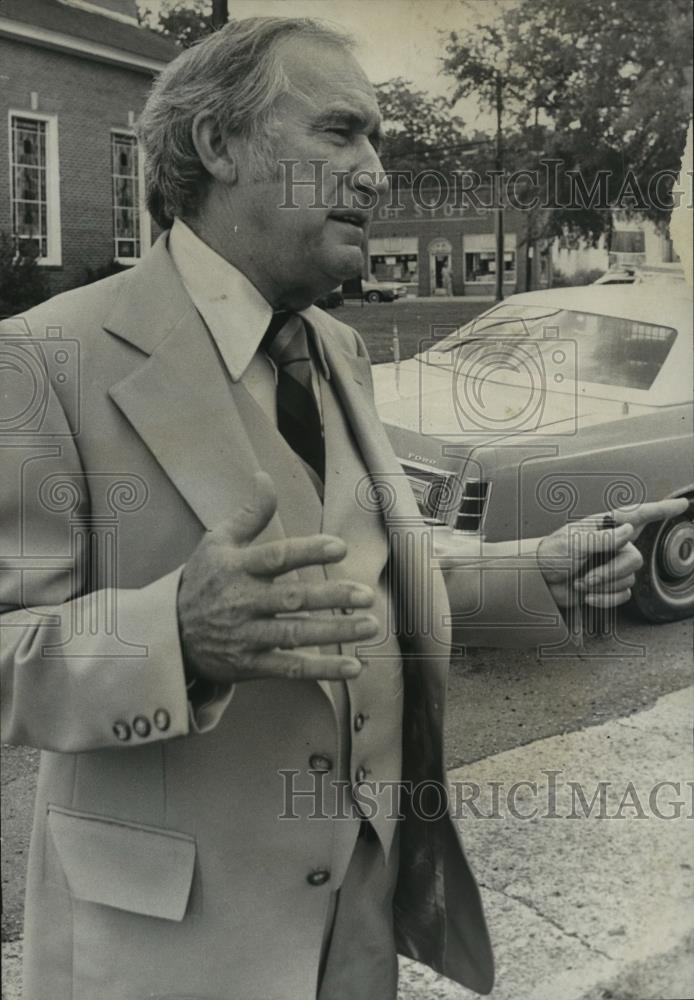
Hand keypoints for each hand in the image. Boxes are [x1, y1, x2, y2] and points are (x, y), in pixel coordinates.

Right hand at [178, 471, 377, 684]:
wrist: (170, 633)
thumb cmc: (203, 580)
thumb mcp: (217, 542)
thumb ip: (250, 514)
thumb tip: (266, 477)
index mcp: (237, 568)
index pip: (276, 557)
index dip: (308, 552)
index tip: (340, 547)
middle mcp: (242, 602)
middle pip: (292, 599)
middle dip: (331, 597)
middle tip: (367, 594)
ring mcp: (247, 636)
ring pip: (296, 635)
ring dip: (335, 632)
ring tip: (370, 626)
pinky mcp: (251, 664)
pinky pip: (290, 668)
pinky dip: (322, 670)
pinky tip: (352, 668)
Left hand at [538, 498, 688, 608]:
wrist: (538, 580)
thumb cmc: (549, 555)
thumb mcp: (572, 543)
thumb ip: (602, 537)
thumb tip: (629, 529)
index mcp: (603, 527)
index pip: (637, 515)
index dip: (661, 509)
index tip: (681, 505)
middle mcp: (612, 544)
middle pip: (635, 558)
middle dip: (611, 572)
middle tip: (587, 577)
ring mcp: (611, 565)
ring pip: (629, 578)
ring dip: (603, 585)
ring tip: (581, 583)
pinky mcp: (608, 584)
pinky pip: (622, 594)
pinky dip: (605, 598)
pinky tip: (589, 595)